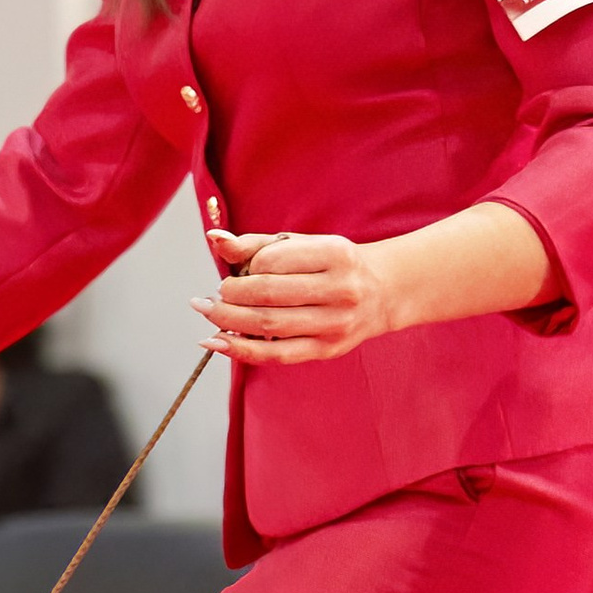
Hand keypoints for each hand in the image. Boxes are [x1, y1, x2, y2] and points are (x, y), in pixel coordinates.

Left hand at [193, 230, 399, 364]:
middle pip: (267, 295)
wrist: (383, 292)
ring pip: (268, 325)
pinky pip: (277, 354)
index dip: (245, 267)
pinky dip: (242, 350)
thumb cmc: (334, 265)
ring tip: (209, 313)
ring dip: (228, 321)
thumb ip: (257, 243)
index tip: (237, 272)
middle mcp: (339, 290)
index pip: (272, 260)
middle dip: (230, 296)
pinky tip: (217, 343)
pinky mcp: (327, 349)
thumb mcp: (304, 244)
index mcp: (334, 254)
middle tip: (212, 296)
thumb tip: (214, 238)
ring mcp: (335, 323)